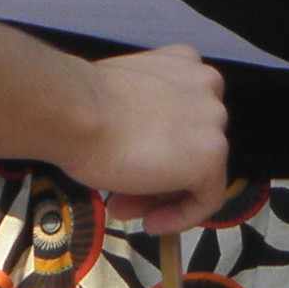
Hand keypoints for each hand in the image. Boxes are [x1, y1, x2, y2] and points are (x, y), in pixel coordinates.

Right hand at [69, 43, 231, 228]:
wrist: (75, 113)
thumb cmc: (81, 105)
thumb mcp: (119, 100)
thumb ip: (143, 118)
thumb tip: (139, 153)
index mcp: (184, 64)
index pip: (183, 118)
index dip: (156, 149)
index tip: (129, 168)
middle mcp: (207, 87)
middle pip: (190, 145)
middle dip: (155, 175)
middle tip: (122, 197)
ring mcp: (213, 122)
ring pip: (198, 173)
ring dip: (161, 196)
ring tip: (125, 211)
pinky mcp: (211, 157)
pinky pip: (206, 199)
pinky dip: (181, 216)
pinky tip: (151, 223)